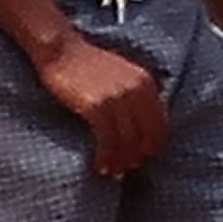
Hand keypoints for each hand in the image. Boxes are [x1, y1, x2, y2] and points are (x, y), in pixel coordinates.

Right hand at [33, 27, 169, 176]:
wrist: (61, 49)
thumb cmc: (87, 64)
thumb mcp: (123, 76)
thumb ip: (136, 96)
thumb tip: (139, 127)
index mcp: (147, 84)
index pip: (161, 125)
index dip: (153, 146)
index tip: (143, 158)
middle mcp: (138, 91)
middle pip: (147, 136)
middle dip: (138, 157)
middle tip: (127, 169)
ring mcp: (118, 99)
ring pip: (128, 142)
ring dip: (121, 161)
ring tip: (113, 172)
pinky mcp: (97, 106)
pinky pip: (108, 140)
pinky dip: (106, 156)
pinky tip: (99, 165)